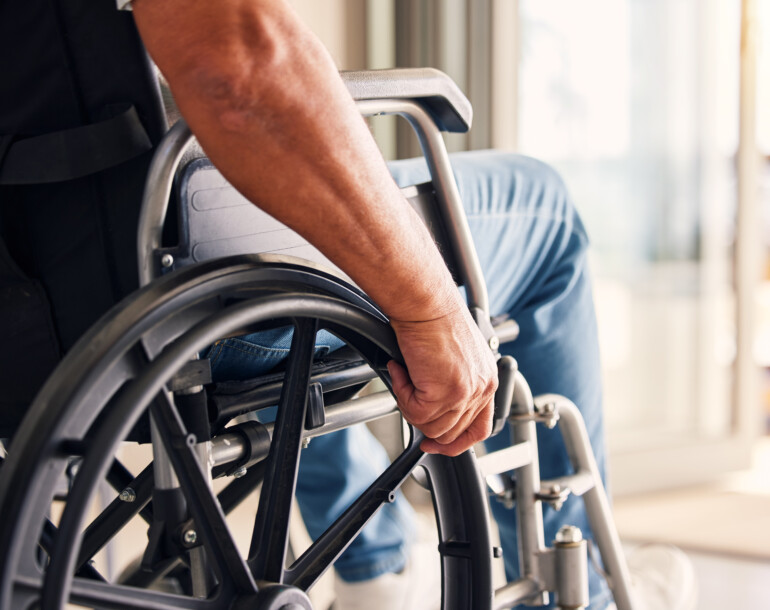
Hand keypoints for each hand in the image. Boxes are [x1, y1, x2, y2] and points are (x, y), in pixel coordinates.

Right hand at [387, 305, 497, 456]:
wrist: (426, 303)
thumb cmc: (434, 317)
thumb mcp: (456, 355)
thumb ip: (453, 383)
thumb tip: (432, 404)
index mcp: (486, 380)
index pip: (479, 427)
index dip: (456, 442)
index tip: (437, 443)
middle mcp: (481, 388)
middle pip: (451, 432)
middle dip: (424, 423)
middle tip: (408, 403)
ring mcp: (465, 393)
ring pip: (431, 427)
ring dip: (410, 405)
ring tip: (404, 377)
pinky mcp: (445, 393)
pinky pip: (415, 413)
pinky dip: (401, 394)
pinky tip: (400, 371)